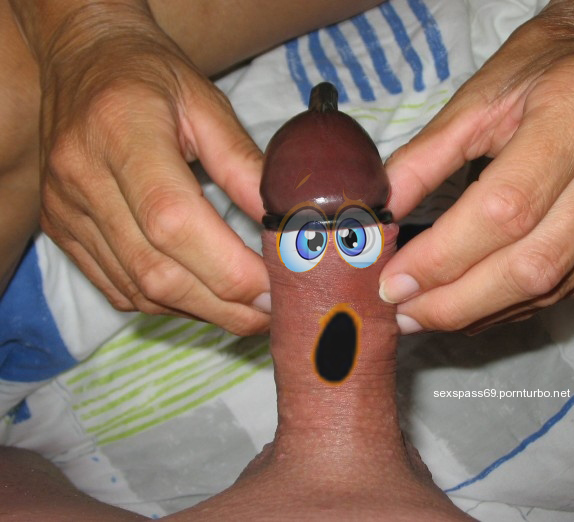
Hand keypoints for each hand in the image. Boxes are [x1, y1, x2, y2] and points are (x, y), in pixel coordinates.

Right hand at [27, 3, 268, 333]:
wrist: (83, 61)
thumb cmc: (152, 76)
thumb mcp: (208, 105)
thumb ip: (245, 165)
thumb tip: (285, 225)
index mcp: (121, 130)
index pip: (173, 221)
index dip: (229, 269)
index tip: (278, 287)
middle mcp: (82, 177)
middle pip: (156, 270)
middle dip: (225, 305)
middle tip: (274, 312)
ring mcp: (66, 210)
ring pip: (139, 290)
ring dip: (202, 311)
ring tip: (249, 310)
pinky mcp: (62, 231)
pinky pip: (120, 289)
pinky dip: (170, 303)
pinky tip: (205, 296)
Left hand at [379, 3, 573, 333]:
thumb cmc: (535, 73)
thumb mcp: (473, 103)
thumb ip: (421, 161)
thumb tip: (379, 219)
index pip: (505, 209)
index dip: (444, 258)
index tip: (392, 283)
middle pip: (535, 264)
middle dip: (458, 302)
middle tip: (403, 314)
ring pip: (554, 285)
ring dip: (482, 311)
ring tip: (428, 314)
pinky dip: (516, 303)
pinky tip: (475, 306)